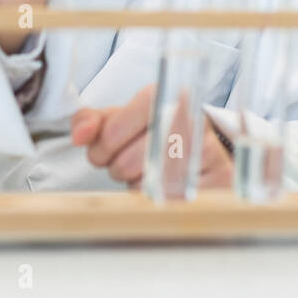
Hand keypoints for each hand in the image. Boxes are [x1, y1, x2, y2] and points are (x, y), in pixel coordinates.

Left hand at [71, 84, 233, 190]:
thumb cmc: (155, 132)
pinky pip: (169, 203)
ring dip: (138, 186)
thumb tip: (78, 135)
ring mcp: (209, 151)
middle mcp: (191, 119)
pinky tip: (165, 185)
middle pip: (127, 162)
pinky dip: (160, 200)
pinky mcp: (220, 181)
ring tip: (149, 172)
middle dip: (118, 169)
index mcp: (166, 94)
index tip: (102, 151)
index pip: (115, 128)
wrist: (204, 150)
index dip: (101, 146)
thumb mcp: (123, 119)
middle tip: (126, 164)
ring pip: (147, 185)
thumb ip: (93, 122)